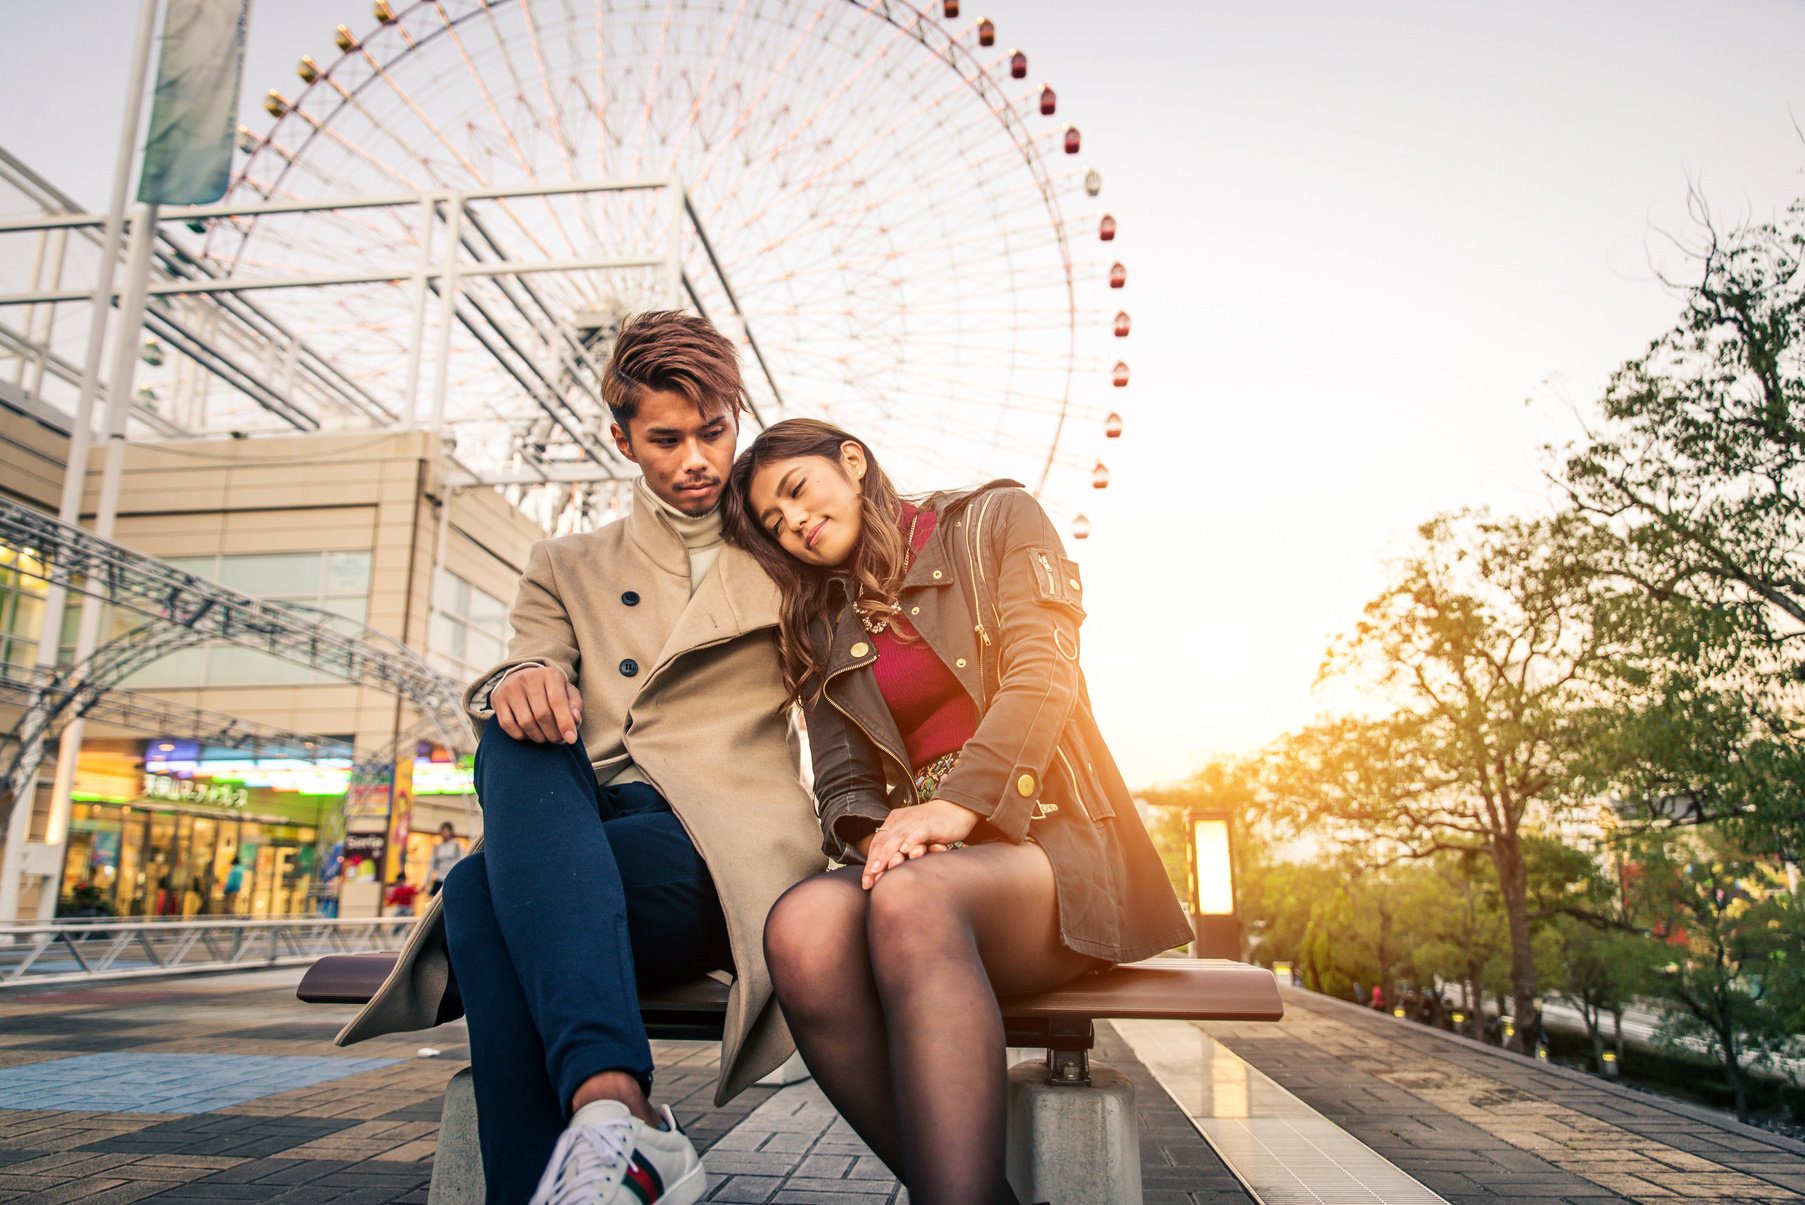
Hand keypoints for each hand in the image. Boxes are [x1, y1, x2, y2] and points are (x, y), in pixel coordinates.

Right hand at [492, 666, 583, 743]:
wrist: (521, 677)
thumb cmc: (550, 689)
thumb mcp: (567, 692)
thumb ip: (575, 705)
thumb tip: (575, 720)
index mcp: (550, 674)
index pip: (557, 701)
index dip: (565, 723)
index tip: (571, 739)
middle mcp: (528, 678)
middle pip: (541, 715)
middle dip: (553, 734)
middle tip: (559, 740)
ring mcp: (511, 688)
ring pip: (526, 723)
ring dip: (539, 737)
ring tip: (547, 737)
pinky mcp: (498, 699)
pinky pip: (509, 726)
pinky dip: (522, 736)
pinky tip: (531, 734)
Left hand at [862, 800, 979, 888]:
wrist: (957, 809)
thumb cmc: (934, 826)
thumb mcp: (911, 834)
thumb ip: (899, 846)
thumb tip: (884, 869)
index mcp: (895, 821)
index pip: (877, 843)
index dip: (870, 862)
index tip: (866, 881)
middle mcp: (902, 820)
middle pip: (884, 841)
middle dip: (875, 862)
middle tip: (869, 880)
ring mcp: (916, 821)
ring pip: (898, 838)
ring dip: (887, 855)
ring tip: (879, 869)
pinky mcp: (932, 824)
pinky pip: (919, 832)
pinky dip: (911, 841)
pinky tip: (905, 851)